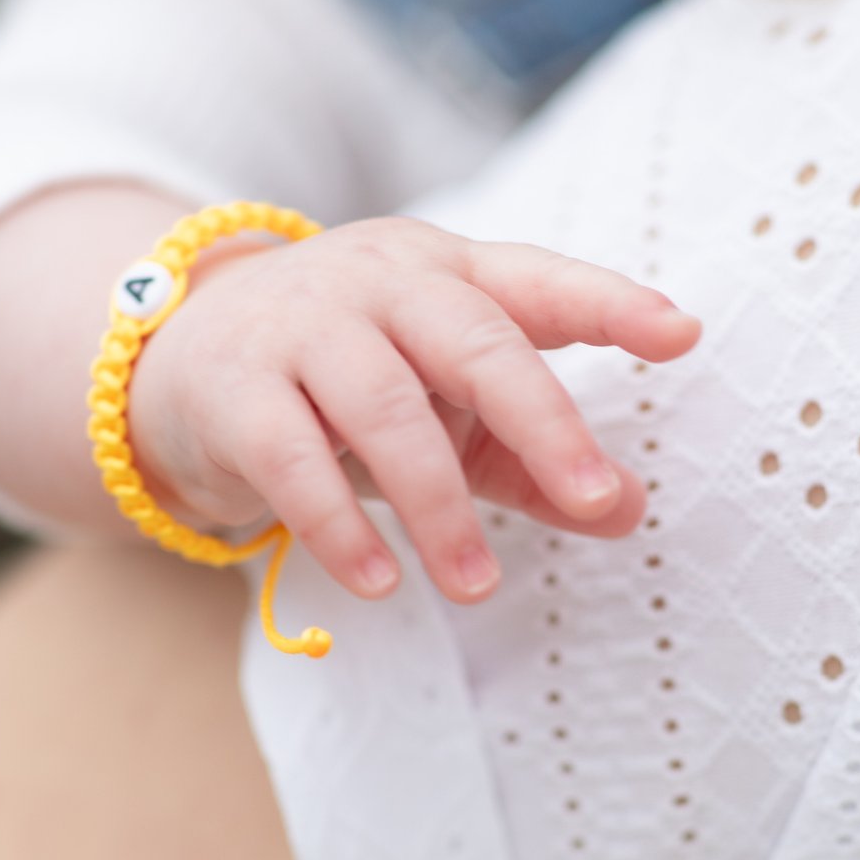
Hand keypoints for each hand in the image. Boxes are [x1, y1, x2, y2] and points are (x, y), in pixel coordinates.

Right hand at [126, 216, 701, 603]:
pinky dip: (339, 528)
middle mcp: (380, 284)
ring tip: (478, 583)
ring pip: (385, 410)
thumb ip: (534, 460)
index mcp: (447, 276)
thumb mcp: (447, 411)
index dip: (609, 303)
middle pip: (474, 342)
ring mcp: (301, 327)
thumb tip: (629, 509)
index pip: (539, 283)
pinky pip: (294, 460)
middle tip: (594, 497)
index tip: (680, 333)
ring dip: (438, 506)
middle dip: (543, 422)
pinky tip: (380, 583)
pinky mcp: (233, 389)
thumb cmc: (347, 385)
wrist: (179, 359)